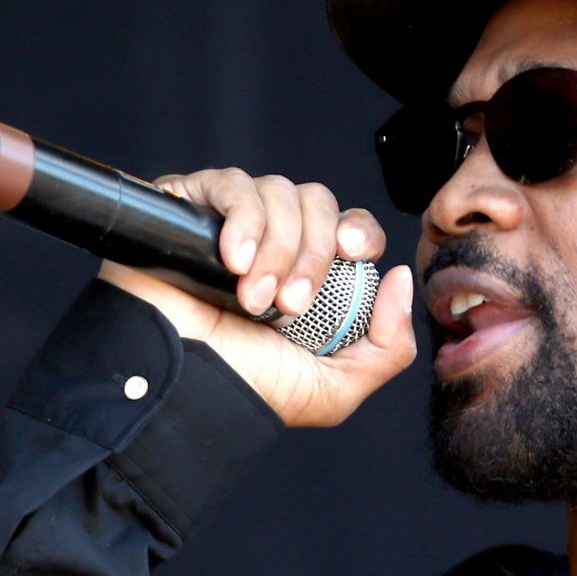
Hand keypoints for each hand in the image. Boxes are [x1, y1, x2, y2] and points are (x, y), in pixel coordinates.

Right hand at [99, 169, 415, 427]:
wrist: (177, 390)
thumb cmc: (243, 392)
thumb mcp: (333, 388)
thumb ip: (388, 345)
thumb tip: (399, 276)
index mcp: (309, 277)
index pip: (349, 226)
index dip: (359, 230)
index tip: (351, 253)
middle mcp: (273, 244)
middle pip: (318, 201)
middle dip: (312, 252)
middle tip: (290, 304)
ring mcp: (230, 224)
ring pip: (277, 191)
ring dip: (275, 248)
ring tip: (251, 300)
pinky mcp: (189, 209)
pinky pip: (230, 184)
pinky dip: (242, 220)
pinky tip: (232, 262)